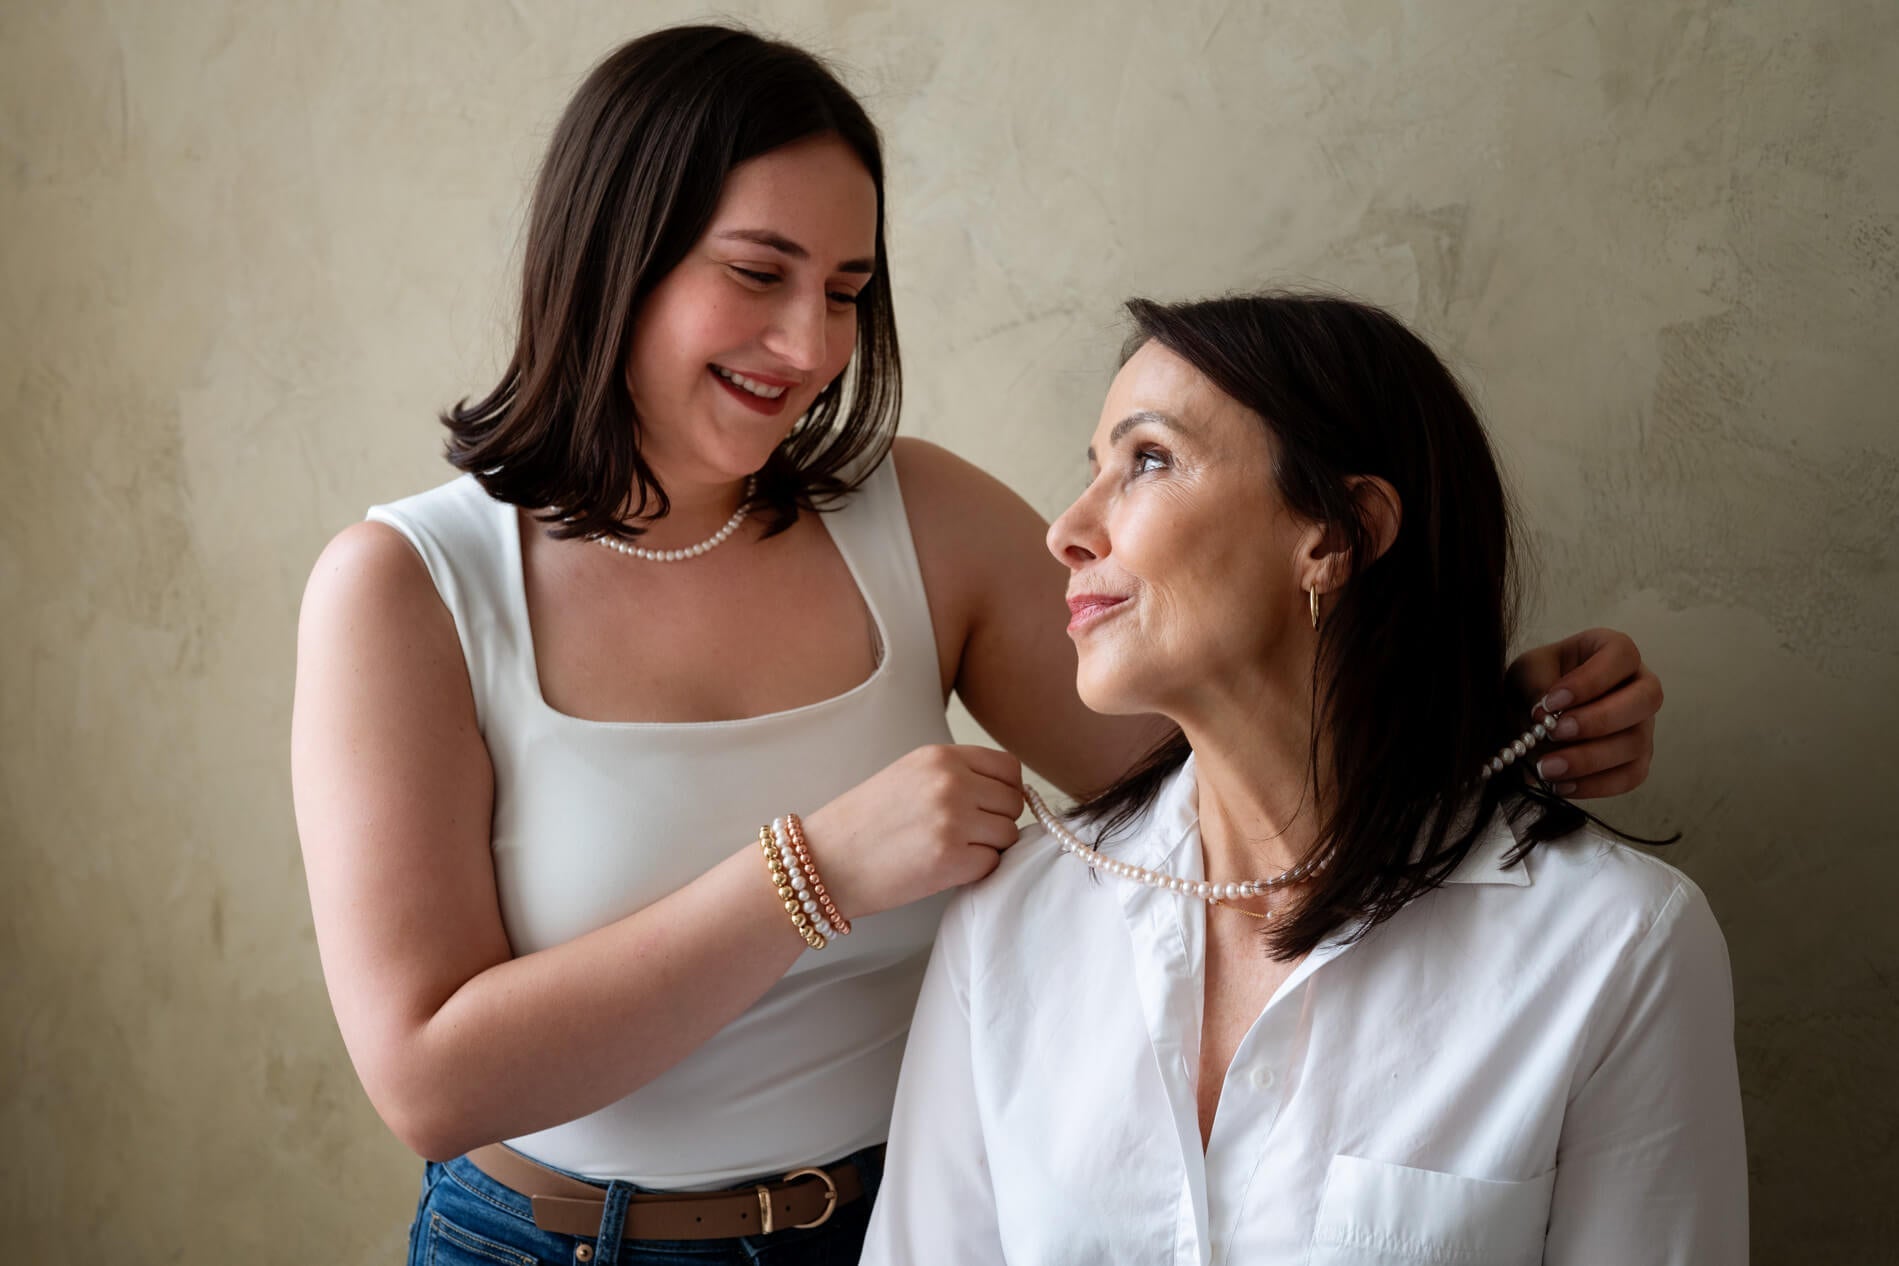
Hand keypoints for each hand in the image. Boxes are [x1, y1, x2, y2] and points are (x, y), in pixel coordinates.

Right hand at [800, 745, 1024, 920]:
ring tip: (951, 851)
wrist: (824, 861)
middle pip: (1012, 803)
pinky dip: (975, 871)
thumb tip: (1005, 793)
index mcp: (940, 757)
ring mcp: (954, 820)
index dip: (1004, 791)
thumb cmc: (862, 823)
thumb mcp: (908, 775)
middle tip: (965, 835)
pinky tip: (944, 869)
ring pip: (1008, 835)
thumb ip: (955, 775)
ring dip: (988, 848)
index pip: (1008, 768)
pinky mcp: (952, 859)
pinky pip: (993, 865)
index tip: (988, 807)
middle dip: (996, 821)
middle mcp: (952, 782)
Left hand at [1506, 628, 1662, 798]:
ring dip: (1590, 759)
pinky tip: (1560, 784)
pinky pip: (1629, 776)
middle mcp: (1640, 685)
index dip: (1591, 679)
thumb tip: (1545, 715)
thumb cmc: (1536, 681)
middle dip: (1599, 719)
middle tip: (1554, 732)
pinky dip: (1594, 785)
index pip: (1621, 655)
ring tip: (1547, 767)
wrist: (1529, 714)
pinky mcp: (1637, 760)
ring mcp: (1643, 725)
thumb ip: (1535, 685)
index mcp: (1615, 651)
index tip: (1552, 700)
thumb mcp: (1527, 671)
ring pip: (1636, 743)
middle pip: (1645, 699)